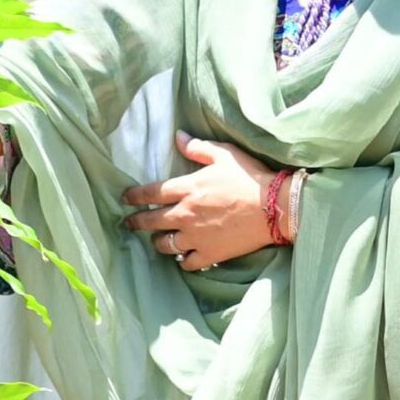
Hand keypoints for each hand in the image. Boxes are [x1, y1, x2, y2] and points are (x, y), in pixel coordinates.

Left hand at [122, 134, 282, 273]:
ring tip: (159, 240)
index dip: (133, 196)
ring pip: (165, 245)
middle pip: (151, 221)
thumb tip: (178, 136)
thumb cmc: (250, 177)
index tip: (124, 199)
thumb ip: (198, 147)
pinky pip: (187, 263)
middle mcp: (185, 214)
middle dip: (136, 222)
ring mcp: (195, 237)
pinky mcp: (209, 254)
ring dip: (159, 242)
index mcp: (187, 188)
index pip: (150, 193)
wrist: (274, 207)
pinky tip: (184, 256)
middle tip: (128, 224)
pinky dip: (183, 260)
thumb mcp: (225, 155)